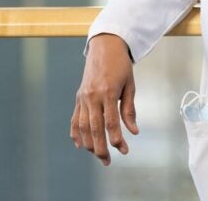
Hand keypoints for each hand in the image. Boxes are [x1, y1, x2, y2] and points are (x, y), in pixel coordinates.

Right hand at [71, 33, 138, 165]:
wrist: (104, 47)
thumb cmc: (120, 65)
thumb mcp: (130, 85)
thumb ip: (129, 109)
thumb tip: (133, 131)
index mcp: (108, 92)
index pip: (111, 122)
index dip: (116, 139)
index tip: (124, 150)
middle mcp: (92, 96)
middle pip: (94, 128)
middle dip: (100, 148)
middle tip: (108, 161)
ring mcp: (83, 97)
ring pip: (82, 127)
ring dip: (89, 144)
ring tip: (98, 155)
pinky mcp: (78, 97)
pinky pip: (74, 119)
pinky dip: (76, 134)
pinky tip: (80, 145)